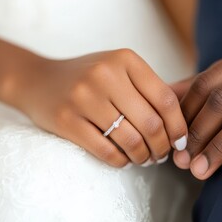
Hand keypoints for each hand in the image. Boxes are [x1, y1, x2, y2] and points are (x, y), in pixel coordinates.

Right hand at [15, 49, 187, 166]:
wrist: (39, 80)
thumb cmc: (91, 78)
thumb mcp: (120, 71)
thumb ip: (149, 89)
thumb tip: (183, 126)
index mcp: (125, 59)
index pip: (165, 99)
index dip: (179, 126)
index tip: (181, 142)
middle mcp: (105, 74)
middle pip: (151, 123)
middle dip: (163, 146)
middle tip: (162, 155)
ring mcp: (83, 97)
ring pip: (131, 140)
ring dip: (144, 157)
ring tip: (145, 158)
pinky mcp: (66, 121)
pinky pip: (107, 152)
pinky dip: (122, 161)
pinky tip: (125, 159)